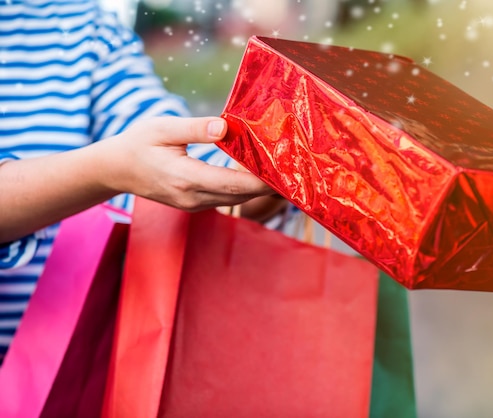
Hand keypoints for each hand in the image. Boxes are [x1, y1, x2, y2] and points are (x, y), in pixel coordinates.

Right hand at [101, 116, 274, 210]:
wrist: (115, 170)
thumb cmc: (137, 144)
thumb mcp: (162, 128)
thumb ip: (195, 129)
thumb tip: (226, 127)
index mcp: (186, 178)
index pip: (233, 184)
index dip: (261, 181)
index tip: (285, 173)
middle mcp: (193, 198)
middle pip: (240, 195)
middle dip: (268, 186)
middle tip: (295, 171)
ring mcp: (194, 205)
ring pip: (235, 199)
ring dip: (258, 189)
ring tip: (284, 173)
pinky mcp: (195, 204)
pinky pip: (226, 198)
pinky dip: (244, 189)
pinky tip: (258, 175)